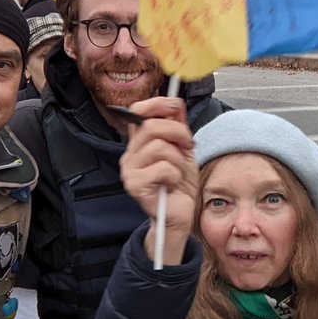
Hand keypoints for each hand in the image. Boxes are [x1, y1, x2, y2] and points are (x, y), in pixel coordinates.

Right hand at [119, 98, 198, 261]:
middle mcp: (130, 154)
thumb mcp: (184, 151)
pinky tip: (171, 184)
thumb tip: (177, 105)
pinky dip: (174, 174)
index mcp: (139, 143)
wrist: (180, 214)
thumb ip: (178, 129)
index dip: (158, 104)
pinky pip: (162, 168)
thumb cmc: (180, 185)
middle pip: (152, 125)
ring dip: (178, 159)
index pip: (138, 111)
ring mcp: (130, 170)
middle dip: (178, 132)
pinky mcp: (135, 185)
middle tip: (188, 145)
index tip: (176, 107)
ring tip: (177, 171)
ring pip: (159, 147)